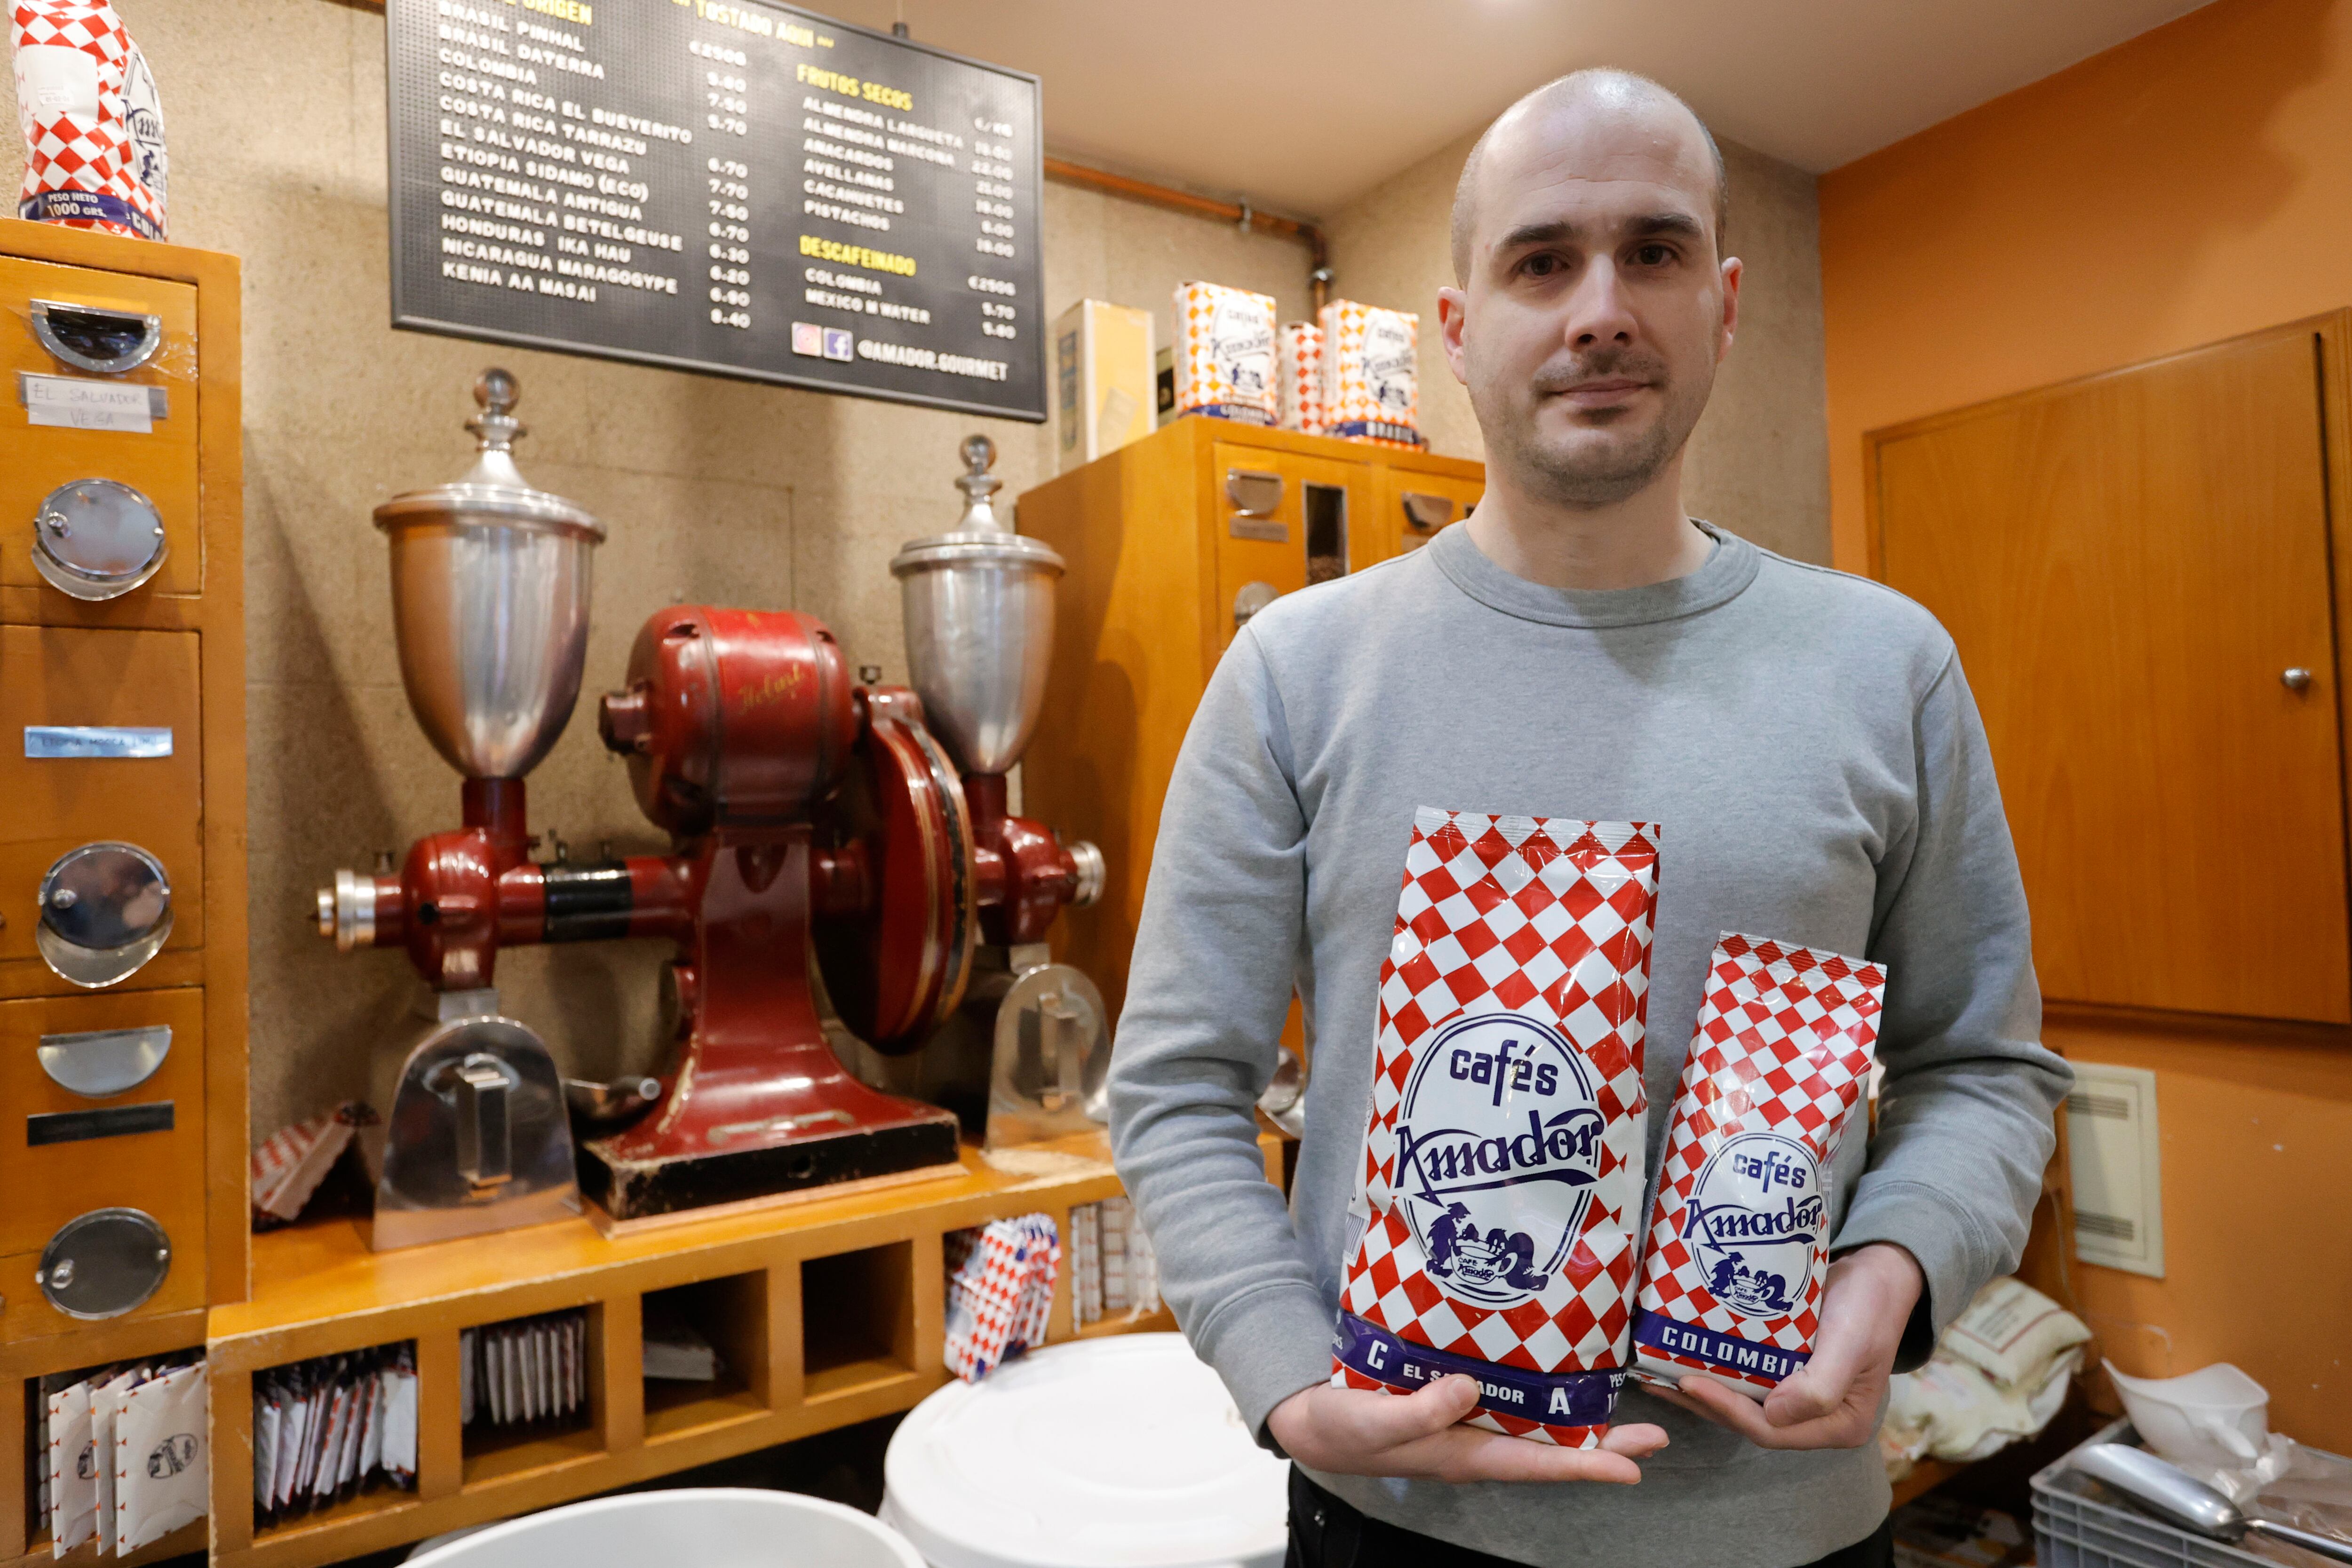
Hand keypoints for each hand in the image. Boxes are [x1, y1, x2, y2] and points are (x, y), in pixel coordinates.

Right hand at [1267, 1375, 1667, 1483]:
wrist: (1314, 1420)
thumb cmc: (1345, 1425)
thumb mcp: (1377, 1419)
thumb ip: (1421, 1408)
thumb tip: (1469, 1387)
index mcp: (1463, 1455)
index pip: (1536, 1465)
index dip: (1587, 1466)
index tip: (1634, 1467)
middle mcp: (1476, 1443)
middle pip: (1552, 1450)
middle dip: (1604, 1445)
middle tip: (1656, 1435)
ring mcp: (1469, 1426)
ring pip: (1538, 1428)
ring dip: (1583, 1422)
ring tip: (1629, 1410)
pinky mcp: (1456, 1404)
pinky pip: (1511, 1404)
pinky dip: (1543, 1396)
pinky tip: (1560, 1379)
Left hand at [1649, 1242, 1921, 1449]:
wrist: (1877, 1272)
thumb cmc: (1868, 1307)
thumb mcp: (1851, 1345)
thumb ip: (1819, 1388)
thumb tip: (1774, 1414)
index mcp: (1840, 1425)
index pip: (1772, 1430)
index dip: (1728, 1410)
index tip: (1689, 1381)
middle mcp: (1818, 1419)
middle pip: (1750, 1421)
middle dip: (1704, 1403)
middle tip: (1658, 1379)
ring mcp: (1801, 1397)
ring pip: (1743, 1403)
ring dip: (1702, 1391)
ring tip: (1657, 1373)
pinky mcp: (1787, 1373)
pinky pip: (1746, 1380)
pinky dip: (1716, 1371)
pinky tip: (1683, 1357)